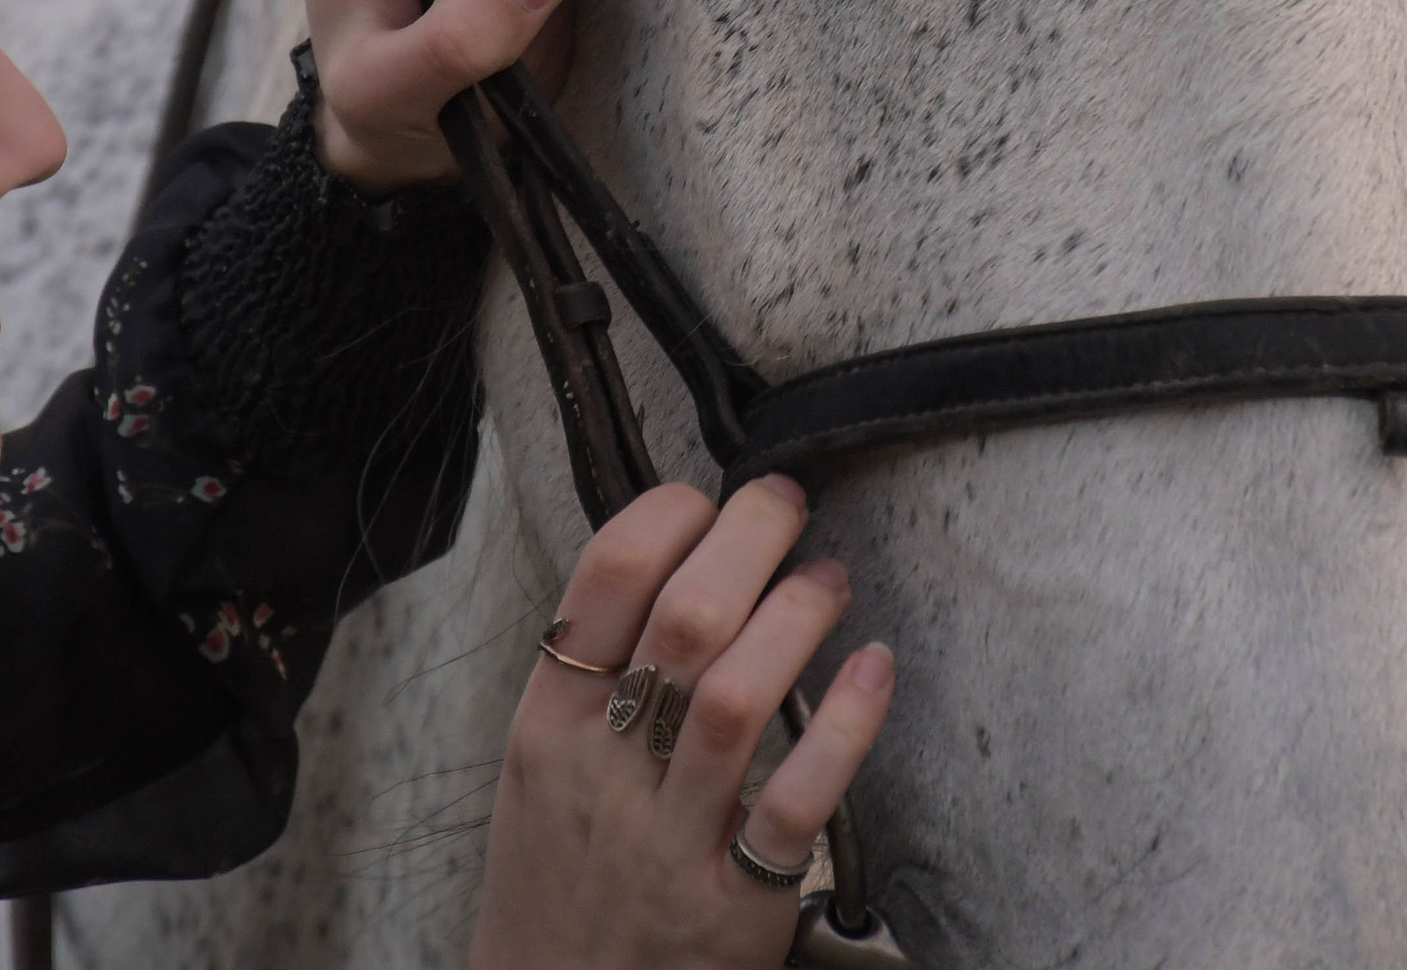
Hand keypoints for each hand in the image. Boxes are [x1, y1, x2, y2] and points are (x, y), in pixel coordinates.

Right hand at [470, 481, 894, 969]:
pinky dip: (841, 730)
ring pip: (735, 699)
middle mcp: (603, 770)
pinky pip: (794, 806)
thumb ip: (588, 677)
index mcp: (547, 721)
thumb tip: (670, 565)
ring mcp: (667, 839)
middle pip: (680, 621)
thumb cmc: (552, 877)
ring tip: (829, 577)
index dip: (666, 515)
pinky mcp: (731, 907)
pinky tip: (873, 671)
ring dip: (795, 618)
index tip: (708, 499)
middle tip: (786, 504)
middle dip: (746, 541)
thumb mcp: (533, 766)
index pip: (603, 579)